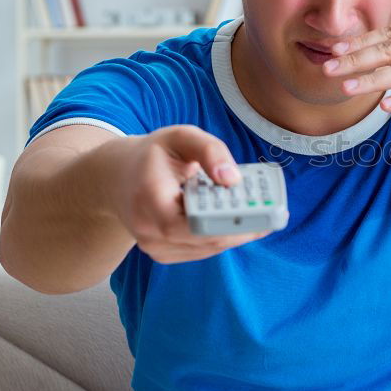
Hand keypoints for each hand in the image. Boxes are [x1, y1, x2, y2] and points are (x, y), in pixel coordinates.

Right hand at [107, 125, 271, 262]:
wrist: (117, 178)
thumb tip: (233, 179)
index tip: (260, 210)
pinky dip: (223, 236)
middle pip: (207, 239)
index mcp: (149, 198)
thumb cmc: (154, 155)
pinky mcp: (164, 254)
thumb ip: (210, 150)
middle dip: (243, 226)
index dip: (230, 221)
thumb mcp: (181, 137)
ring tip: (262, 214)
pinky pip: (202, 250)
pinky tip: (239, 221)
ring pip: (208, 248)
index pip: (195, 222)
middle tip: (274, 214)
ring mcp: (154, 246)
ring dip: (237, 233)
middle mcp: (148, 229)